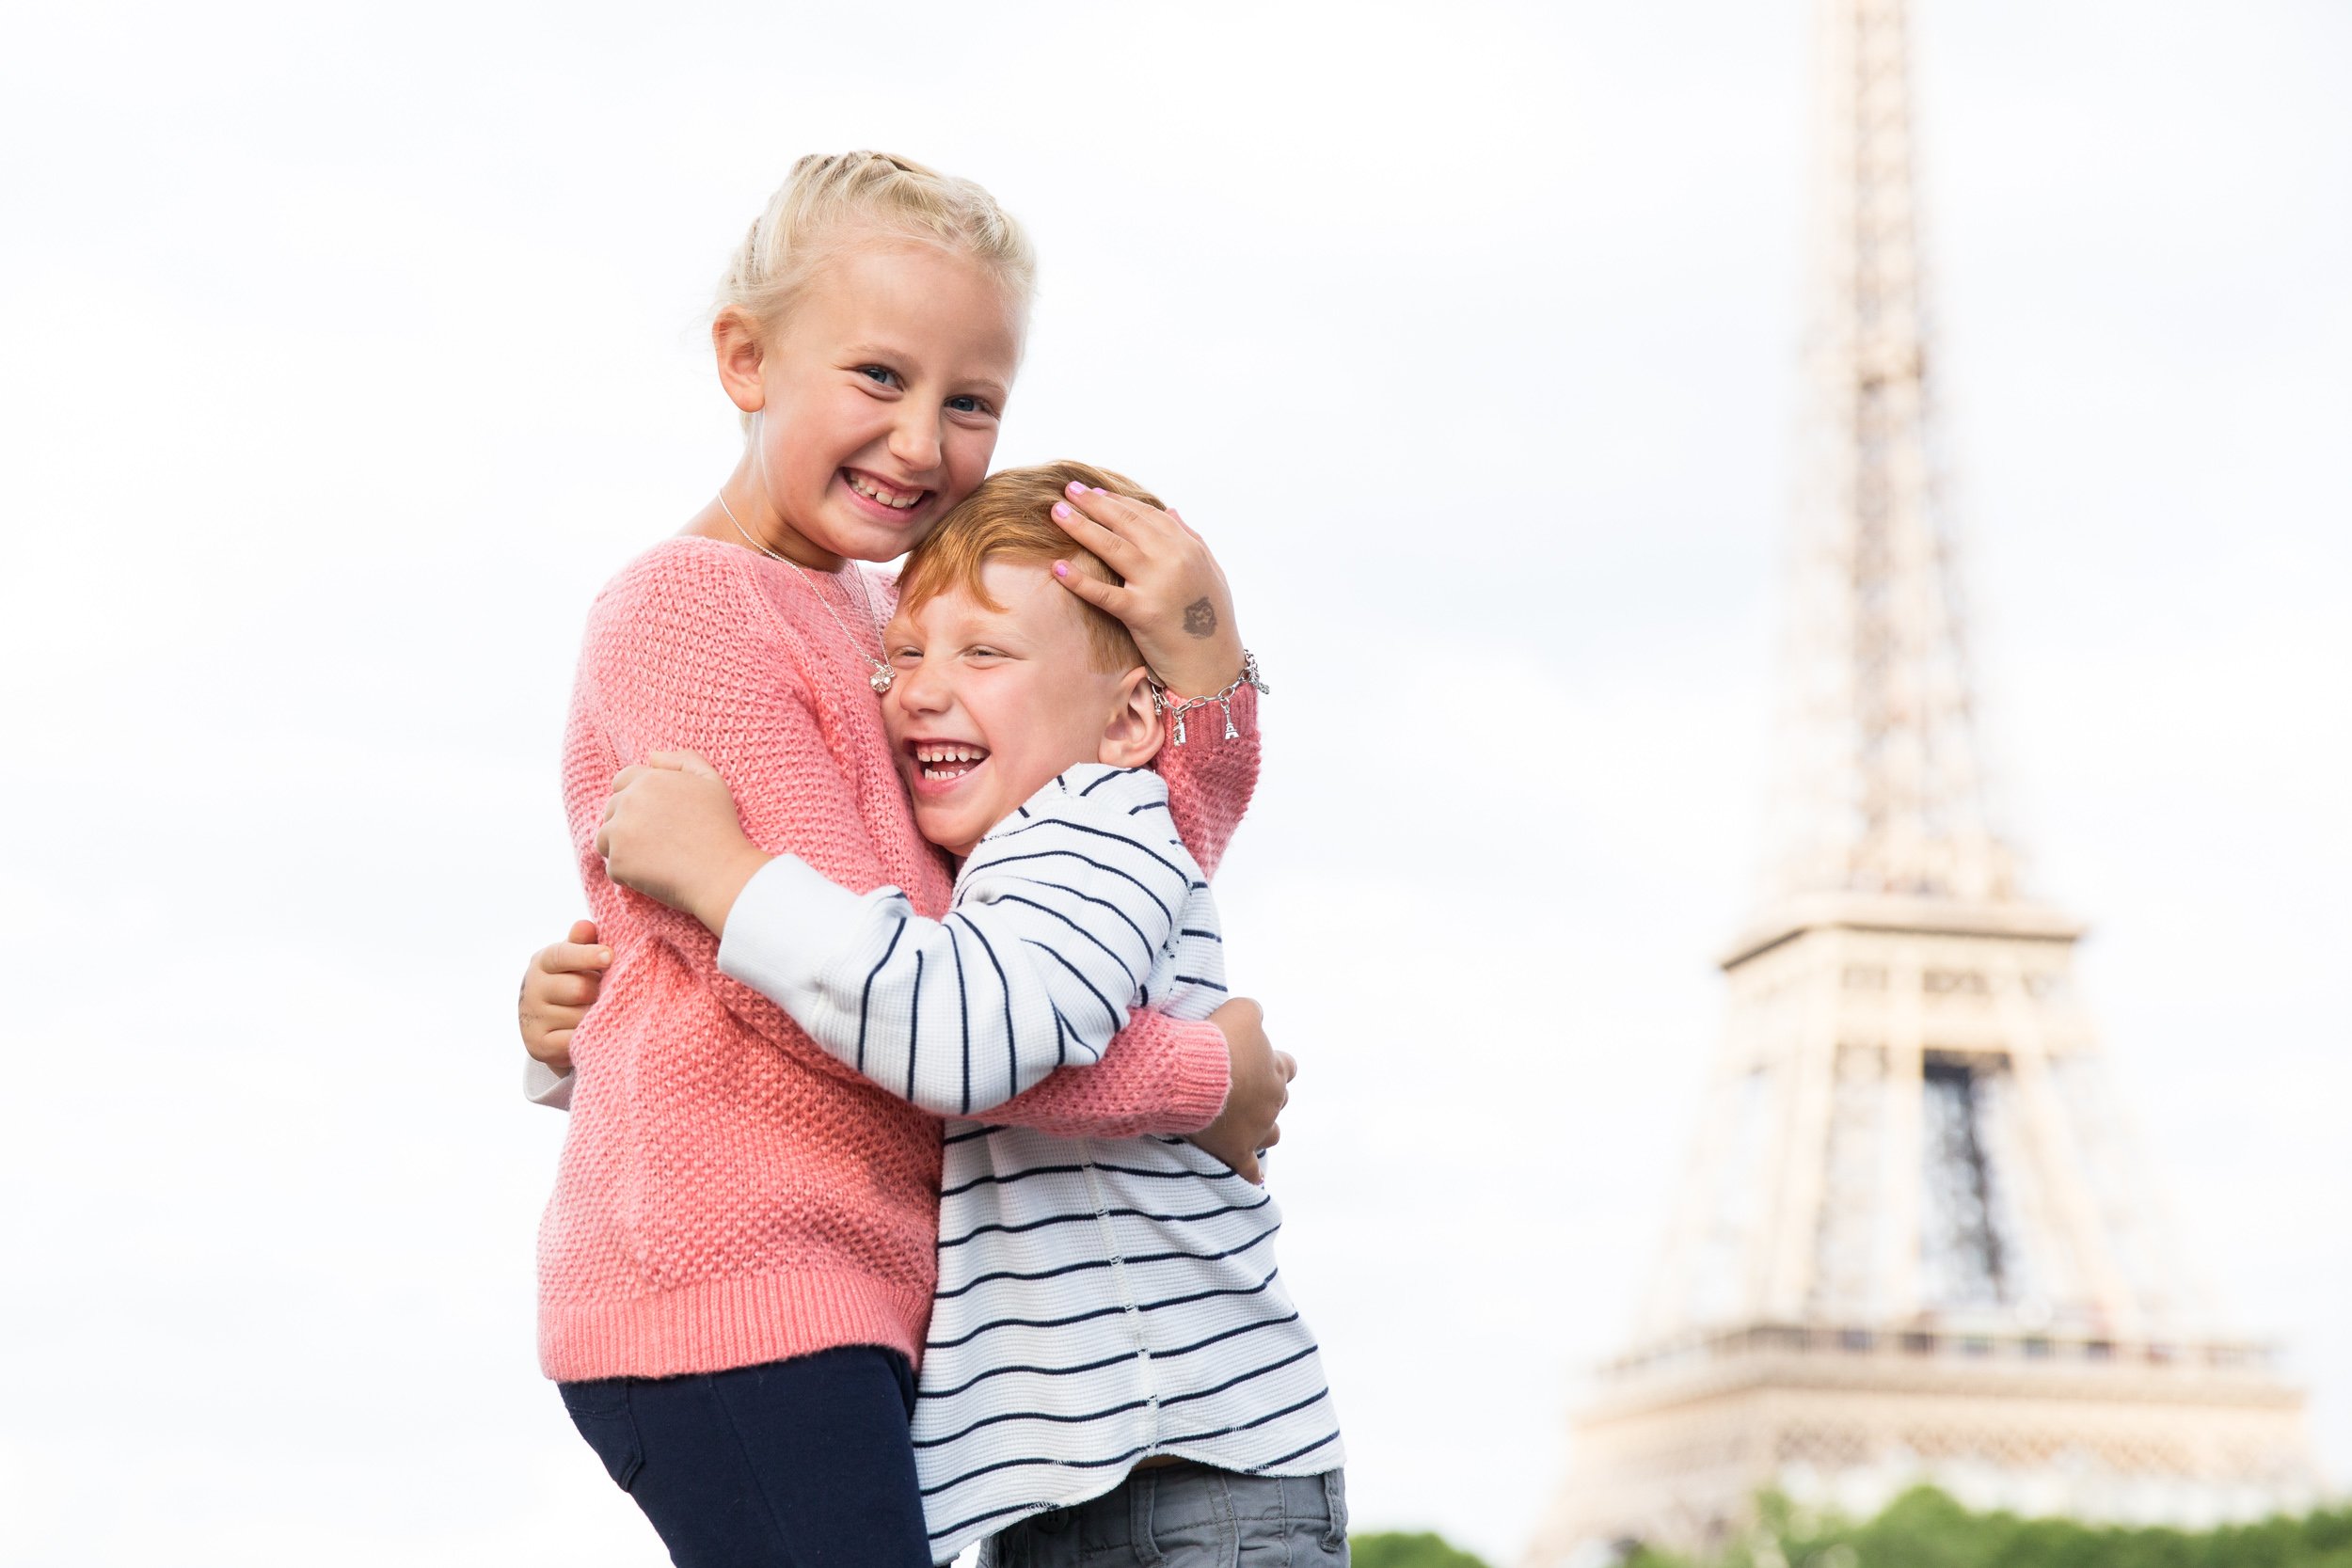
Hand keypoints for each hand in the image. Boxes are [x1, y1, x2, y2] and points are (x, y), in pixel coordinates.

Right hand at [520, 920, 609, 1075]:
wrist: (553, 1025)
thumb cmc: (574, 981)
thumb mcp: (578, 960)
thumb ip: (583, 943)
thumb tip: (586, 926)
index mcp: (543, 962)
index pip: (561, 955)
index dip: (586, 955)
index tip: (609, 956)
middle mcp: (532, 989)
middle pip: (578, 989)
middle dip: (598, 992)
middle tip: (606, 994)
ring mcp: (532, 1018)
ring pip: (580, 1018)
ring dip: (597, 1017)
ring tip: (599, 1014)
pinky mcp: (537, 1046)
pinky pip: (573, 1042)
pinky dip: (587, 1038)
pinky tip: (592, 1033)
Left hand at [595, 751, 772, 933]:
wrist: (721, 873)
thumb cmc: (720, 827)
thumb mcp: (712, 781)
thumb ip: (684, 760)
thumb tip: (652, 757)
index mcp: (649, 780)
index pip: (621, 781)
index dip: (636, 798)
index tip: (655, 816)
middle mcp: (628, 801)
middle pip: (611, 810)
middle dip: (629, 823)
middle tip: (660, 840)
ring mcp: (620, 832)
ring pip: (606, 838)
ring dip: (623, 847)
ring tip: (654, 857)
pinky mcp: (618, 861)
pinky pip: (613, 867)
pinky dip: (629, 874)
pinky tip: (655, 873)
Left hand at [1047, 482, 1245, 696]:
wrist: (1214, 665)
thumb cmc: (1213, 620)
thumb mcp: (1210, 572)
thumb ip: (1191, 539)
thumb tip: (1171, 510)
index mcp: (1188, 548)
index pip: (1146, 515)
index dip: (1118, 501)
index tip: (1094, 492)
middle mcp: (1173, 559)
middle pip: (1125, 523)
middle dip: (1093, 504)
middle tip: (1068, 490)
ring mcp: (1156, 585)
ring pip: (1112, 547)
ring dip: (1081, 527)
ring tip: (1057, 513)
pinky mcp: (1141, 613)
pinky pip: (1104, 593)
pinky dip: (1079, 580)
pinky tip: (1058, 567)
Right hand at [1186, 998, 1293, 1184]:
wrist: (1191, 1074)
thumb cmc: (1215, 1040)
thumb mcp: (1241, 1010)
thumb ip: (1253, 1012)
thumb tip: (1257, 1015)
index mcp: (1277, 1069)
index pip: (1288, 1066)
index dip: (1272, 1062)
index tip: (1254, 1059)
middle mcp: (1273, 1101)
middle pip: (1279, 1099)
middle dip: (1263, 1094)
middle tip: (1238, 1087)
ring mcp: (1257, 1128)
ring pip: (1272, 1134)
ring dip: (1261, 1128)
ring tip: (1244, 1124)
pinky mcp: (1237, 1150)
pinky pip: (1249, 1170)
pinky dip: (1251, 1172)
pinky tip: (1252, 1177)